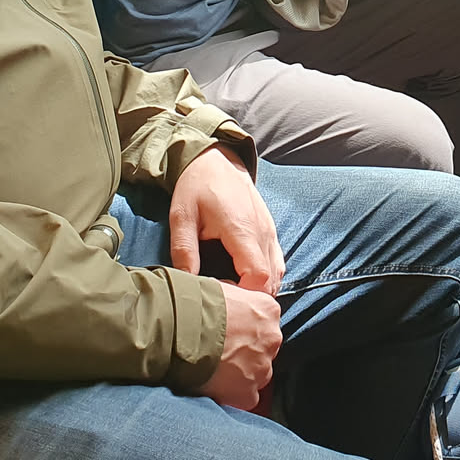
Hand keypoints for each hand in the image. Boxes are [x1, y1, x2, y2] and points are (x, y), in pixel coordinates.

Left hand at [168, 145, 284, 294]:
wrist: (216, 159)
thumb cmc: (197, 187)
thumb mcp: (181, 217)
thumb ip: (184, 252)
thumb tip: (187, 285)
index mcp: (242, 229)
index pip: (259, 277)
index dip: (243, 295)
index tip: (222, 297)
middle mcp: (263, 232)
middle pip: (271, 280)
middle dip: (251, 297)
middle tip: (225, 300)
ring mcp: (270, 230)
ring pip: (278, 273)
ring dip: (260, 288)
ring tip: (233, 291)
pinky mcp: (271, 229)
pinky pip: (277, 261)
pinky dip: (266, 276)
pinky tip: (244, 279)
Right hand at [196, 280, 282, 408]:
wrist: (180, 331)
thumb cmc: (195, 306)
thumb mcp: (222, 289)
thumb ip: (235, 300)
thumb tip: (230, 304)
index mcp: (268, 309)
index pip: (264, 324)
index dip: (245, 331)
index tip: (229, 335)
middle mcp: (272, 338)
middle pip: (263, 350)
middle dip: (246, 354)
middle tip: (220, 355)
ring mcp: (261, 367)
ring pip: (256, 375)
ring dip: (240, 376)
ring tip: (213, 372)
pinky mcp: (247, 393)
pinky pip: (246, 398)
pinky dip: (232, 396)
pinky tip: (215, 388)